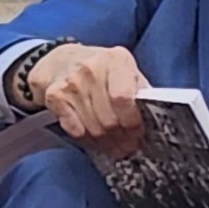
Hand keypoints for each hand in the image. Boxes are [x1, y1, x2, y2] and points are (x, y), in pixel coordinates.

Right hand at [29, 44, 149, 158]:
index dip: (132, 121)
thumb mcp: (126, 70)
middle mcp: (91, 69)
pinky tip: (96, 140)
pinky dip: (88, 140)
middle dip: (122, 138)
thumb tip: (154, 119)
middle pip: (109, 119)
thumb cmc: (102, 69)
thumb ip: (140, 90)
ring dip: (107, 143)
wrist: (60, 60)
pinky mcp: (54, 97)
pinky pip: (75, 130)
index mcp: (116, 60)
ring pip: (93, 128)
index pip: (123, 99)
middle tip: (128, 146)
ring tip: (115, 147)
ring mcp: (71, 83)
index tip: (138, 133)